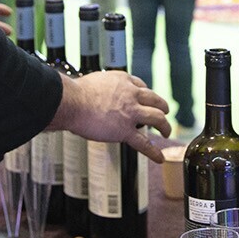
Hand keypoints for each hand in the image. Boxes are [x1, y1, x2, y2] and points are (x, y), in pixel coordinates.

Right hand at [49, 71, 170, 162]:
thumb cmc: (76, 93)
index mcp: (123, 81)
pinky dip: (153, 151)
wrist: (72, 102)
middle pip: (155, 100)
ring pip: (157, 118)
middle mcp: (131, 95)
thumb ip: (103, 86)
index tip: (146, 99)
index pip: (141, 86)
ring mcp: (130, 113)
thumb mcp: (96, 80)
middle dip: (162, 106)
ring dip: (165, 126)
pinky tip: (159, 157)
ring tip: (166, 131)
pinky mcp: (125, 131)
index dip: (145, 94)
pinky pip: (144, 143)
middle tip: (164, 112)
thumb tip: (97, 92)